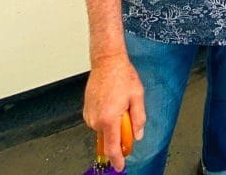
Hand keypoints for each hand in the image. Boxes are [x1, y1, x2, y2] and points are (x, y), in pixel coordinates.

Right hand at [83, 54, 145, 170]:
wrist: (106, 62)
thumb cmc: (121, 75)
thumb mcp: (137, 96)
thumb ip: (138, 118)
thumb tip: (138, 135)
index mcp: (109, 118)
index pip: (112, 148)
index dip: (117, 159)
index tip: (120, 166)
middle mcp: (96, 119)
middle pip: (109, 138)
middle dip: (120, 133)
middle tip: (127, 114)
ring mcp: (89, 115)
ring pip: (104, 130)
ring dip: (113, 123)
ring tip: (119, 103)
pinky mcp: (86, 110)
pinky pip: (98, 122)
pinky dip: (106, 117)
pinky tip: (112, 102)